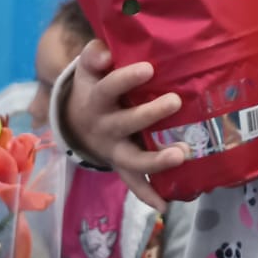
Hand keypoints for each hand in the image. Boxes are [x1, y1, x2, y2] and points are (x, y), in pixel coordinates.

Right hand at [63, 39, 188, 210]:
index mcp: (96, 99)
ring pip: (132, 160)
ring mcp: (113, 149)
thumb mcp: (88, 67)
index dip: (127, 79)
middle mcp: (104, 127)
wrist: (75, 120)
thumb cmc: (94, 84)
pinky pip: (133, 183)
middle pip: (125, 123)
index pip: (109, 87)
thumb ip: (94, 55)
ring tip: (182, 154)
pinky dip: (148, 195)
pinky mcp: (121, 164)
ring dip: (155, 160)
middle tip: (175, 101)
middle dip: (150, 114)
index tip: (149, 68)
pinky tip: (166, 204)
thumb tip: (104, 53)